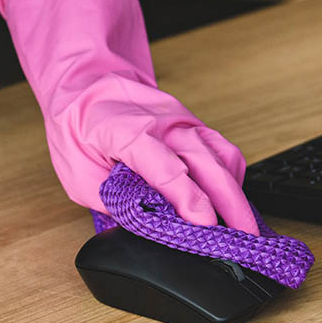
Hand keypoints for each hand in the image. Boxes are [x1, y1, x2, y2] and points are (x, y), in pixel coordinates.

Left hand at [0, 0, 258, 234]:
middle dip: (230, 204)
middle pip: (207, 164)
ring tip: (244, 227)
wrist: (86, 84)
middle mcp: (162, 123)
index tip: (205, 225)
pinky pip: (221, 150)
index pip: (166, 168)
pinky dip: (231, 177)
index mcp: (126, 131)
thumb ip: (112, 202)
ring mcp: (182, 121)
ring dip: (236, 193)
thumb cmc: (78, 127)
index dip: (189, 200)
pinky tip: (231, 200)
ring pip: (222, 156)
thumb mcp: (77, 174)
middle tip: (243, 238)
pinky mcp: (193, 125)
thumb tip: (144, 227)